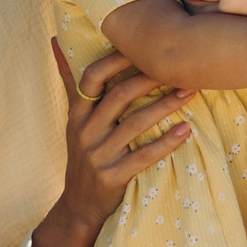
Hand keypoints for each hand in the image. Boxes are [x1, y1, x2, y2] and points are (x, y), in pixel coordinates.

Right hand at [34, 42, 194, 246]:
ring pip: (134, 124)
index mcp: (77, 114)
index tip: (143, 45)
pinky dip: (166, 143)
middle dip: (149, 79)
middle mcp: (84, 132)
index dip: (115, 60)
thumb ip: (71, 82)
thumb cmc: (84, 154)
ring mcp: (98, 156)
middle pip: (118, 97)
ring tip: (190, 91)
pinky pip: (143, 156)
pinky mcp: (112, 177)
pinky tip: (187, 131)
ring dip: (164, 106)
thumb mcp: (74, 120)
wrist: (78, 205)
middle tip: (178, 67)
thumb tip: (55, 41)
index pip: (91, 78)